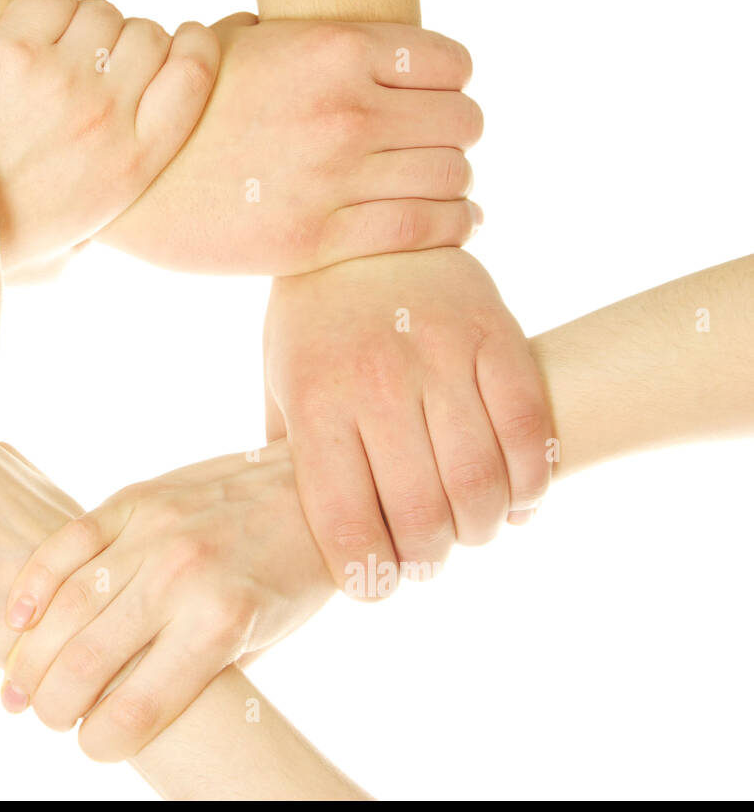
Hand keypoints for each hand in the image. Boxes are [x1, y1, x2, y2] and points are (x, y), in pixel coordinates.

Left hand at [0, 0, 219, 270]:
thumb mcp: (73, 245)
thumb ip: (110, 211)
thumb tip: (126, 207)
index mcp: (134, 163)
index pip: (196, 71)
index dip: (195, 44)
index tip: (181, 40)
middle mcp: (107, 116)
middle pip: (149, 35)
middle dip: (129, 39)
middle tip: (98, 57)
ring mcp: (59, 78)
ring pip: (102, 11)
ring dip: (86, 22)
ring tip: (58, 47)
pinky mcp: (8, 48)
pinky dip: (50, 1)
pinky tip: (31, 26)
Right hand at [0, 442, 329, 761]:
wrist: (314, 489)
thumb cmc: (290, 577)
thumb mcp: (260, 640)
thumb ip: (194, 669)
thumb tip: (125, 707)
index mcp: (222, 624)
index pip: (137, 707)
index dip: (101, 741)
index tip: (93, 746)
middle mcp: (182, 577)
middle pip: (87, 661)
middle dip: (54, 705)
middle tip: (46, 718)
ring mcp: (154, 532)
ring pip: (66, 605)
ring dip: (30, 657)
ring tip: (17, 688)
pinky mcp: (135, 499)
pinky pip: (67, 544)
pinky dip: (32, 585)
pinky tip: (18, 621)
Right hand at [103, 15, 483, 274]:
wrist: (129, 183)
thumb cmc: (184, 110)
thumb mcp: (237, 46)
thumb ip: (299, 38)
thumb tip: (339, 39)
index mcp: (333, 49)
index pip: (450, 63)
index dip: (454, 83)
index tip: (442, 99)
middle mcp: (346, 110)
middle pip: (462, 122)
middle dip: (457, 135)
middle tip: (443, 147)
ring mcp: (335, 178)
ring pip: (450, 177)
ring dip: (456, 182)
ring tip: (451, 188)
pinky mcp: (320, 239)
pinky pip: (423, 229)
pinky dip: (453, 225)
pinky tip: (456, 221)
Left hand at [264, 248, 551, 598]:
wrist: (368, 224)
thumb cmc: (315, 321)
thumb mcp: (280, 382)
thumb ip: (290, 457)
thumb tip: (298, 532)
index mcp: (317, 402)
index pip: (347, 523)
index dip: (367, 577)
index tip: (375, 587)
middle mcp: (379, 383)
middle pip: (423, 516)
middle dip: (428, 561)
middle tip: (425, 560)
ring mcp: (443, 358)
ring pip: (483, 485)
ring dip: (482, 530)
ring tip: (468, 530)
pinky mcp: (498, 336)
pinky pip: (532, 434)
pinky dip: (531, 486)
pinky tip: (515, 499)